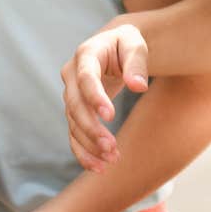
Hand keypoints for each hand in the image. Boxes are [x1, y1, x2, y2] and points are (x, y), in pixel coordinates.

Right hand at [60, 22, 150, 172]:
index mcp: (86, 55)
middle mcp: (72, 75)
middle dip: (91, 128)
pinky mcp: (75, 110)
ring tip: (111, 160)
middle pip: (75, 105)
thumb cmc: (127, 44)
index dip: (95, 97)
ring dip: (89, 144)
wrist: (114, 48)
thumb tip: (139, 86)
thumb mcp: (135, 44)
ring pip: (73, 123)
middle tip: (111, 147)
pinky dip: (83, 152)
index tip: (110, 116)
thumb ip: (137, 62)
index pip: (86, 78)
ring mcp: (71, 94)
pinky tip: (98, 167)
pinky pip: (73, 134)